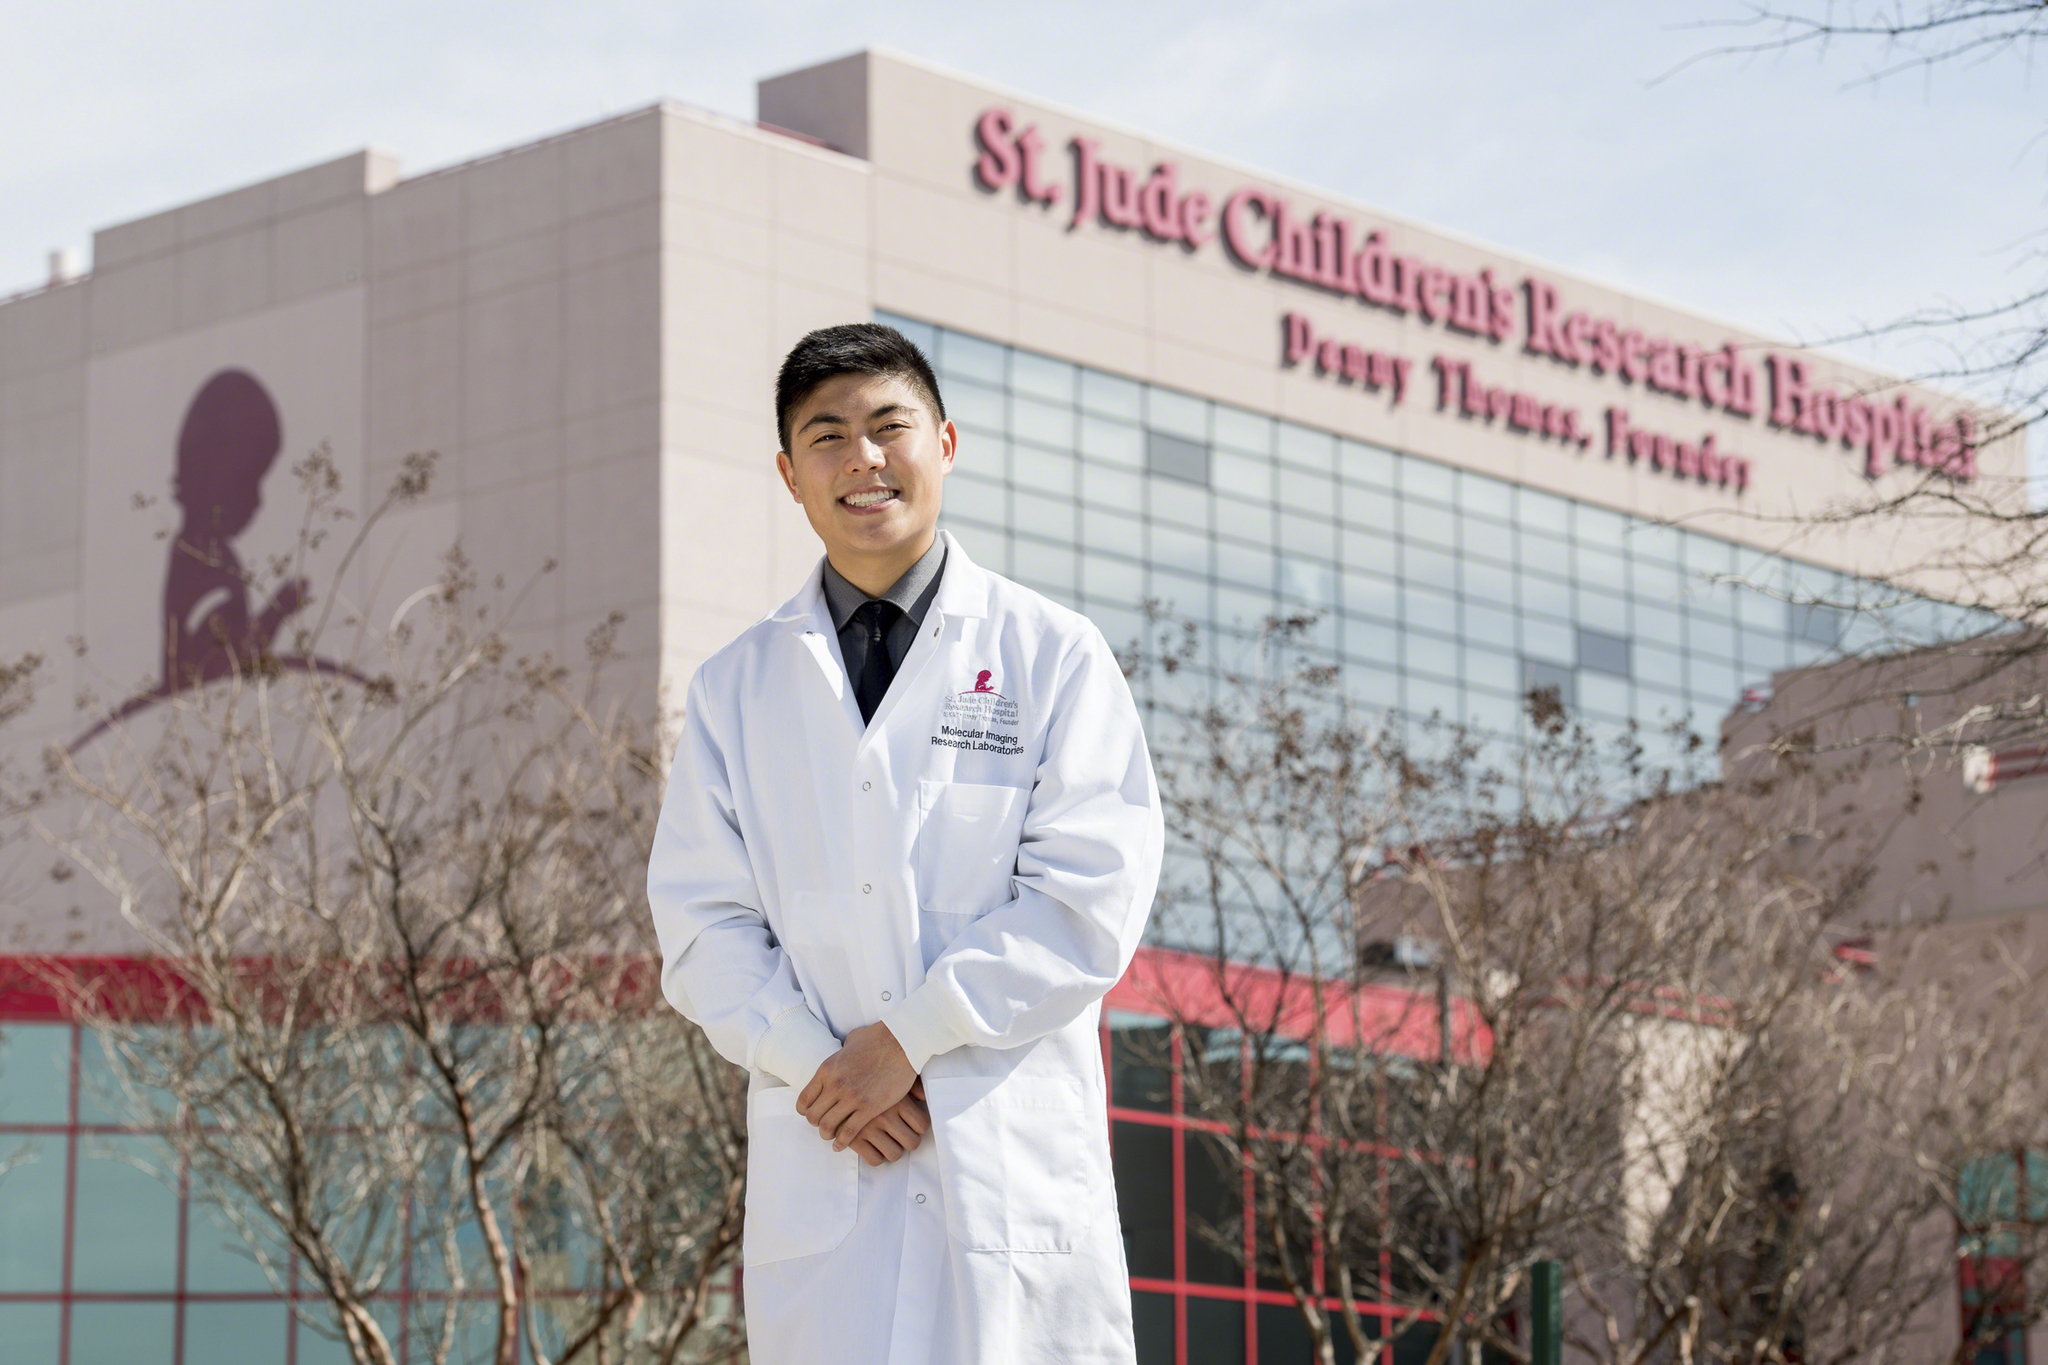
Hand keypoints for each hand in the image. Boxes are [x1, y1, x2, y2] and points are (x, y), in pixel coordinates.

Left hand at [799, 1022, 915, 1149]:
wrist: (901, 1042)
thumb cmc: (877, 1038)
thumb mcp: (849, 1042)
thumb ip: (841, 1052)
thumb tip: (842, 1052)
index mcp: (826, 1070)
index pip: (804, 1099)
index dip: (805, 1111)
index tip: (811, 1114)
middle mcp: (835, 1085)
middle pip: (814, 1116)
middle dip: (816, 1124)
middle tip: (822, 1126)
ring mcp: (851, 1098)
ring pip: (828, 1126)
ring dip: (827, 1134)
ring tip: (831, 1137)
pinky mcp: (869, 1108)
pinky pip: (849, 1132)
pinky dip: (842, 1142)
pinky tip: (841, 1145)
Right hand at [848, 1082, 930, 1166]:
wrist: (837, 1078)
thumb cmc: (869, 1076)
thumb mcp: (891, 1076)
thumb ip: (911, 1085)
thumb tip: (923, 1097)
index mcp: (898, 1100)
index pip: (922, 1125)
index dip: (919, 1127)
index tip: (912, 1125)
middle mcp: (886, 1115)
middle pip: (912, 1142)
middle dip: (908, 1141)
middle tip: (902, 1136)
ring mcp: (869, 1128)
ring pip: (895, 1154)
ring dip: (893, 1150)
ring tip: (888, 1142)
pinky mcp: (854, 1139)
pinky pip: (875, 1160)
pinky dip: (876, 1156)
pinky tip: (874, 1146)